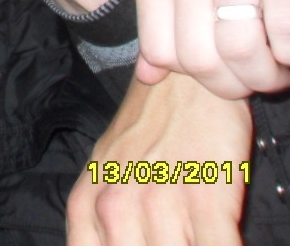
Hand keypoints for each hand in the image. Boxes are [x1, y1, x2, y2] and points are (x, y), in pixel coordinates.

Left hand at [67, 73, 249, 244]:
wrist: (182, 80)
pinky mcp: (205, 198)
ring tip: (194, 237)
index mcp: (87, 207)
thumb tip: (116, 244)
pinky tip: (222, 239)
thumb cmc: (147, 133)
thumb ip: (102, 225)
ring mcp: (158, 202)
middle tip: (172, 240)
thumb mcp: (106, 177)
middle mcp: (115, 208)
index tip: (142, 245)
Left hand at [135, 0, 289, 97]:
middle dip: (236, 83)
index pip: (160, 53)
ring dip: (267, 74)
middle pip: (200, 60)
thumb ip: (162, 22)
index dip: (198, 76)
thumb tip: (148, 77)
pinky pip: (285, 38)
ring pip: (240, 53)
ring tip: (279, 63)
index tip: (225, 73)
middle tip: (260, 76)